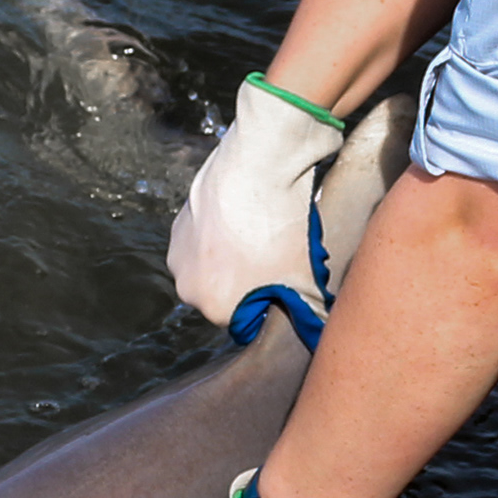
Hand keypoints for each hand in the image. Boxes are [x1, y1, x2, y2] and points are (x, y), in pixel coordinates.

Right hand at [166, 75, 342, 328]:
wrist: (258, 165)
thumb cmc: (281, 227)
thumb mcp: (306, 280)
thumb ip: (311, 316)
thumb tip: (318, 332)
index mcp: (215, 309)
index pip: (249, 322)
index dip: (272, 302)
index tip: (289, 280)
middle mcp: (187, 287)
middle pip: (227, 295)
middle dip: (250, 282)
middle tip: (278, 255)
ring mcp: (180, 253)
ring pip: (214, 267)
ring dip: (234, 257)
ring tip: (263, 232)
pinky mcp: (179, 222)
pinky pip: (205, 241)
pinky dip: (223, 233)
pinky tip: (246, 215)